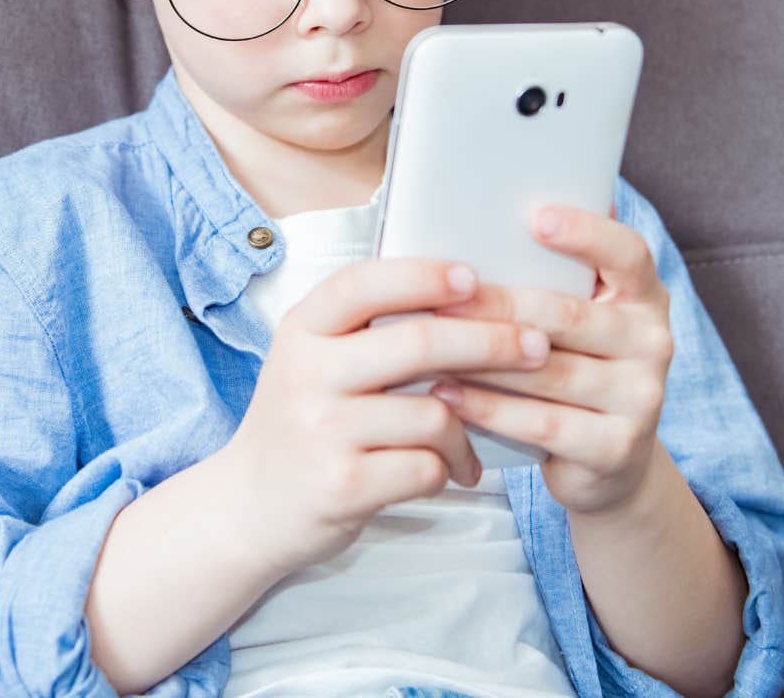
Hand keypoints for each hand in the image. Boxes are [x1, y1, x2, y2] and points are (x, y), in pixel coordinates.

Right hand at [216, 256, 554, 576]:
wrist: (249, 507)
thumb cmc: (301, 423)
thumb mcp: (312, 359)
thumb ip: (366, 328)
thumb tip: (465, 292)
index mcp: (302, 330)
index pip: (364, 284)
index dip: (423, 276)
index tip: (473, 277)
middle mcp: (307, 374)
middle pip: (419, 343)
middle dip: (491, 343)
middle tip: (534, 346)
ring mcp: (323, 431)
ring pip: (434, 414)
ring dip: (469, 429)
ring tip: (470, 444)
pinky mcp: (342, 485)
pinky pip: (427, 467)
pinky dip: (449, 470)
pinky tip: (448, 473)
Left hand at [426, 201, 674, 516]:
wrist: (610, 463)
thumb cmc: (574, 369)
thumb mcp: (576, 322)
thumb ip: (552, 279)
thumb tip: (483, 221)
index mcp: (645, 297)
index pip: (628, 254)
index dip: (587, 232)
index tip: (536, 216)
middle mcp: (653, 342)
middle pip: (568, 314)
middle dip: (498, 304)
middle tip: (440, 297)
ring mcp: (641, 398)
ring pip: (549, 371)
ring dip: (482, 358)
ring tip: (428, 347)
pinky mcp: (617, 448)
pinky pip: (541, 422)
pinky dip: (488, 409)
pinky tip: (448, 396)